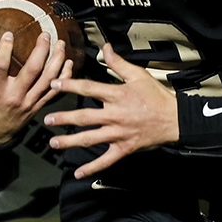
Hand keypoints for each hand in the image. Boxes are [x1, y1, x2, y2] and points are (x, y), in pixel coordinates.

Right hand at [0, 30, 72, 144]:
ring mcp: (28, 102)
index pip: (0, 67)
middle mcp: (14, 96)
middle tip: (46, 35)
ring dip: (57, 60)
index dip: (5, 50)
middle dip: (41, 51)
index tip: (9, 34)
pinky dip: (64, 76)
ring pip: (48, 80)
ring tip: (60, 44)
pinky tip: (68, 62)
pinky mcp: (38, 106)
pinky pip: (55, 91)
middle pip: (32, 71)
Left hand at [44, 44, 178, 178]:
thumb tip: (105, 48)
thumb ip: (118, 63)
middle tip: (47, 119)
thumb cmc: (156, 96)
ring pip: (90, 139)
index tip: (55, 84)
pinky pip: (106, 160)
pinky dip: (92, 167)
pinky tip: (79, 173)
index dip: (70, 85)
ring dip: (70, 141)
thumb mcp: (139, 75)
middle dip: (64, 118)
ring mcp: (119, 134)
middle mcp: (116, 115)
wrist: (175, 119)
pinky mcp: (124, 148)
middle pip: (85, 117)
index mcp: (118, 95)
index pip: (89, 89)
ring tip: (53, 142)